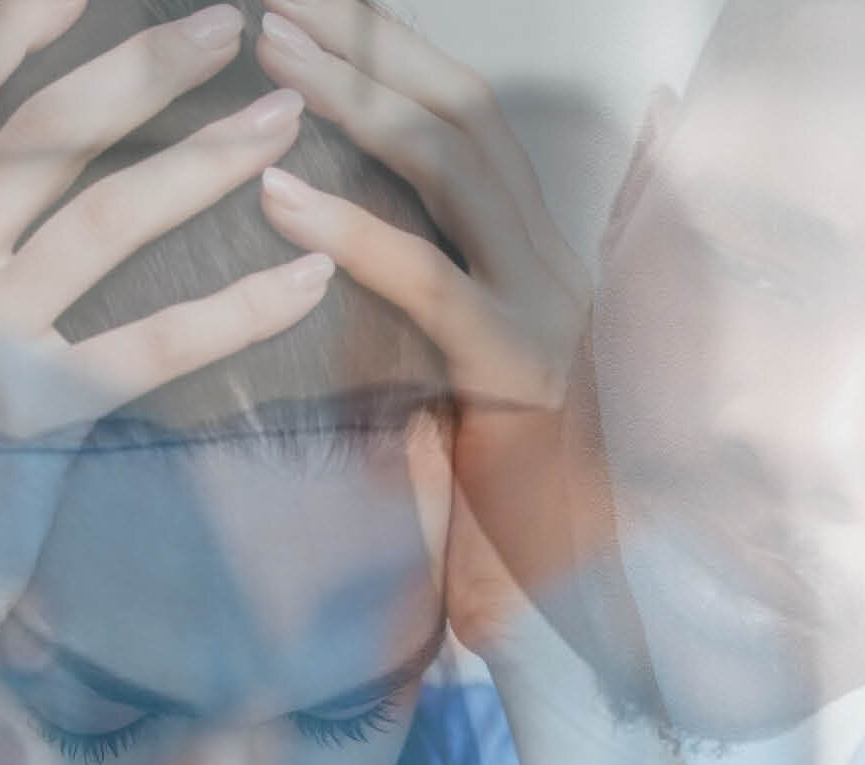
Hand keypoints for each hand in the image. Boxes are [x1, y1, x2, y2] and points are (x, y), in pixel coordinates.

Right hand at [0, 0, 329, 507]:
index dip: (0, 33)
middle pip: (43, 136)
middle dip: (141, 67)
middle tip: (226, 22)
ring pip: (107, 218)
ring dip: (205, 158)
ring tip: (281, 117)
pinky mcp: (40, 416)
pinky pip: (155, 346)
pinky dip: (238, 310)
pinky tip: (304, 277)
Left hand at [248, 0, 612, 660]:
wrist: (598, 604)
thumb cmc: (526, 505)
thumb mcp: (482, 383)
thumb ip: (452, 299)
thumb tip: (409, 242)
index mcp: (548, 250)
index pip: (472, 121)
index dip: (399, 54)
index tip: (320, 9)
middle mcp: (561, 258)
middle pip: (464, 111)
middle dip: (370, 42)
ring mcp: (551, 307)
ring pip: (458, 164)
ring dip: (357, 96)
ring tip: (266, 51)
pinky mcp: (520, 372)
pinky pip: (432, 283)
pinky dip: (351, 233)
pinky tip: (278, 197)